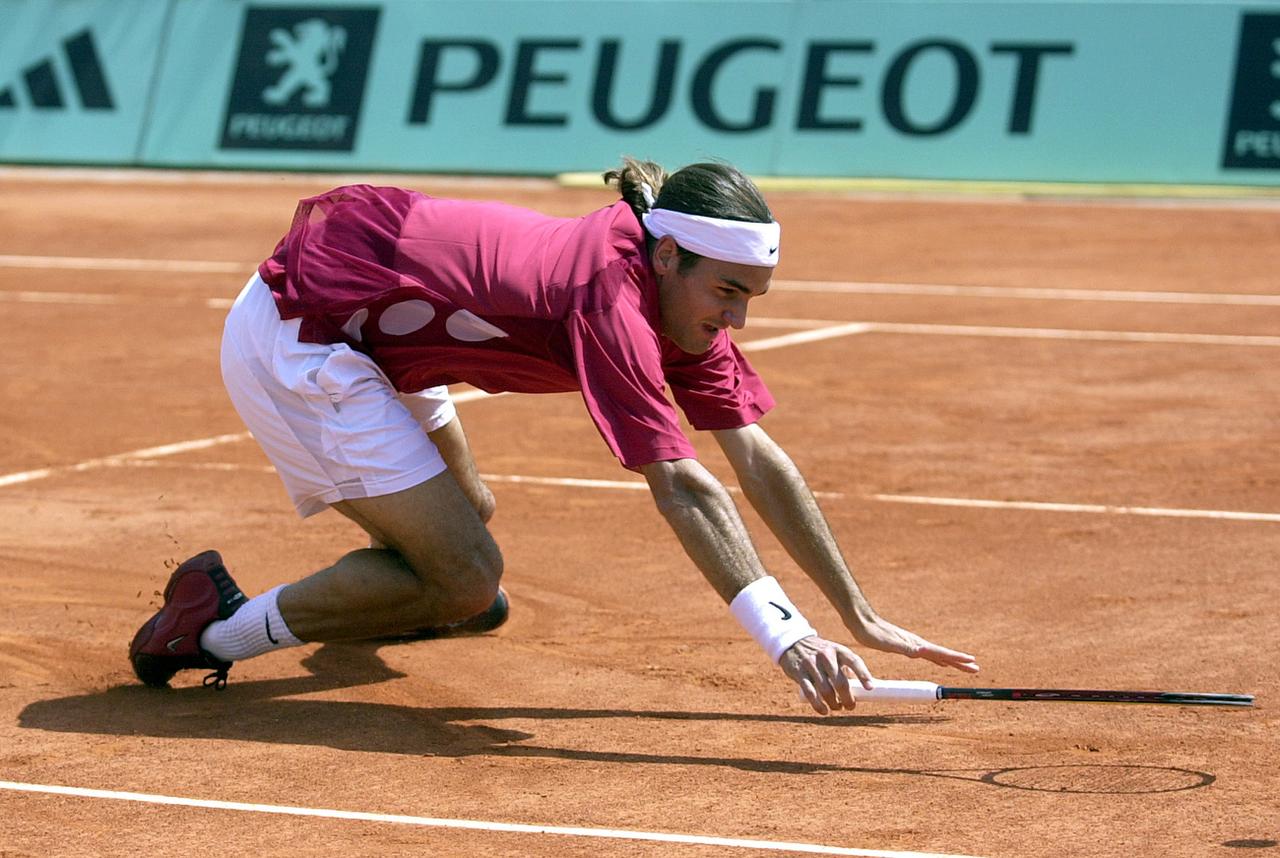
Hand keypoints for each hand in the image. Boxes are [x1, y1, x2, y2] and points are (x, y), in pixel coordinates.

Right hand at [779, 635, 874, 714]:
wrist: (793, 642)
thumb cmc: (821, 653)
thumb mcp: (835, 653)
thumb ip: (846, 669)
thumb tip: (860, 690)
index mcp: (838, 650)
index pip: (854, 661)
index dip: (863, 675)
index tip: (869, 688)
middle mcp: (825, 655)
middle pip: (840, 682)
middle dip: (847, 699)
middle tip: (850, 706)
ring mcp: (811, 663)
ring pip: (826, 690)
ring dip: (834, 704)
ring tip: (837, 707)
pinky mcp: (798, 672)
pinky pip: (810, 693)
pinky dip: (818, 705)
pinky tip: (824, 711)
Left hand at [846, 615, 978, 673]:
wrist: (861, 621)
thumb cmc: (872, 633)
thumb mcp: (888, 643)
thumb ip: (905, 647)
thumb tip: (922, 651)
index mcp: (916, 644)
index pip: (941, 653)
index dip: (957, 659)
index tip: (973, 663)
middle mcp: (917, 644)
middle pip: (943, 655)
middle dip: (959, 662)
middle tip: (975, 669)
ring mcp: (912, 644)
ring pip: (936, 654)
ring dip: (949, 661)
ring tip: (960, 666)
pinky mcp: (904, 645)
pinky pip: (926, 654)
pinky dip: (936, 659)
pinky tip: (936, 661)